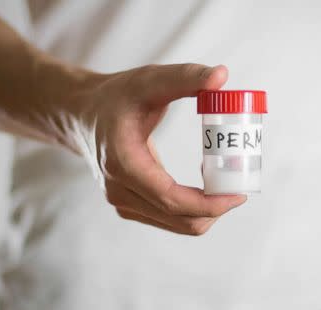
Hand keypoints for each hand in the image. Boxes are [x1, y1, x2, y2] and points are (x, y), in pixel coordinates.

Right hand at [67, 64, 245, 234]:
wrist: (81, 113)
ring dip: (206, 210)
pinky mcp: (129, 206)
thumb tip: (221, 75)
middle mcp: (120, 191)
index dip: (211, 204)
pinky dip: (192, 209)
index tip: (239, 195)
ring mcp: (122, 202)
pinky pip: (169, 219)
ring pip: (178, 224)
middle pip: (181, 219)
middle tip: (238, 184)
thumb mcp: (149, 80)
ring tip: (222, 181)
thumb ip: (185, 77)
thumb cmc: (115, 96)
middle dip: (216, 208)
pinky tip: (202, 185)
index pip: (173, 200)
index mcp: (124, 164)